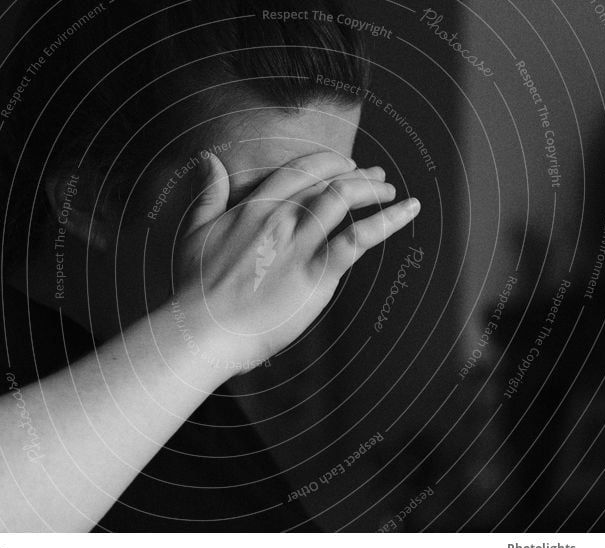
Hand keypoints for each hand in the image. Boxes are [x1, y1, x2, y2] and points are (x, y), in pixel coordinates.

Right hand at [171, 151, 419, 368]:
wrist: (205, 330)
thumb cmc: (196, 288)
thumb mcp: (195, 232)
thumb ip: (207, 194)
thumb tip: (209, 160)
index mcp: (255, 206)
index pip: (300, 169)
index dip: (327, 162)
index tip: (344, 165)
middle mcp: (280, 218)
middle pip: (328, 180)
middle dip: (357, 174)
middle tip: (376, 178)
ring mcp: (299, 244)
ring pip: (344, 199)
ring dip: (373, 190)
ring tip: (391, 193)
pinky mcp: (316, 273)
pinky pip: (358, 239)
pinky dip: (388, 221)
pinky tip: (409, 210)